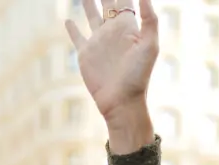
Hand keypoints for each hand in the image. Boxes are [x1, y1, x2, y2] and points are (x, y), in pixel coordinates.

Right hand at [65, 0, 158, 123]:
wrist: (122, 101)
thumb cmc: (138, 76)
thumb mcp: (150, 45)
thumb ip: (150, 19)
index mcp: (128, 27)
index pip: (124, 0)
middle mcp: (112, 31)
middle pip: (107, 3)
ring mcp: (98, 42)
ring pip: (91, 15)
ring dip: (88, 3)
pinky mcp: (85, 54)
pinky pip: (77, 37)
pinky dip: (71, 28)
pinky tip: (68, 20)